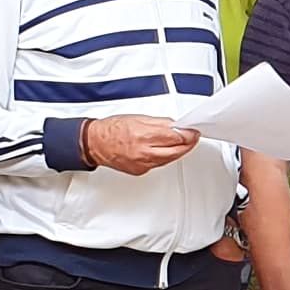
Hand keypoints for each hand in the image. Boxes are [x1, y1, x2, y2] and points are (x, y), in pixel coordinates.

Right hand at [81, 116, 202, 174]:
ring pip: (169, 159)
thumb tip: (176, 126)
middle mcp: (144, 152)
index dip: (188, 134)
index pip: (176, 137)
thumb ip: (160, 123)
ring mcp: (143, 163)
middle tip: (193, 138)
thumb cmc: (112, 129)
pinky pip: (159, 164)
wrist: (95, 143)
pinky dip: (164, 157)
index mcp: (144, 135)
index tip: (193, 131)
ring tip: (182, 144)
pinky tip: (166, 151)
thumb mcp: (138, 118)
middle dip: (188, 144)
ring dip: (179, 151)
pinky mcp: (141, 171)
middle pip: (176, 150)